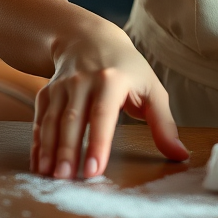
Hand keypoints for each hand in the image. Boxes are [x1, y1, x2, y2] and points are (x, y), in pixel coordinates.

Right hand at [30, 19, 188, 179]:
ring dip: (49, 150)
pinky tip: (39, 164)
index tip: (94, 170)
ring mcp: (62, 86)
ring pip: (53, 120)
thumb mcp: (151, 89)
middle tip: (66, 179)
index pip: (103, 114)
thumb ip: (164, 124)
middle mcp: (83, 81)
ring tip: (50, 176)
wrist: (91, 38)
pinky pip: (39, 119)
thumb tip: (180, 155)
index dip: (98, 142)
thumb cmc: (127, 69)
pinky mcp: (47, 92)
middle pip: (73, 120)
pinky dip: (37, 142)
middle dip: (68, 151)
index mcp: (112, 80)